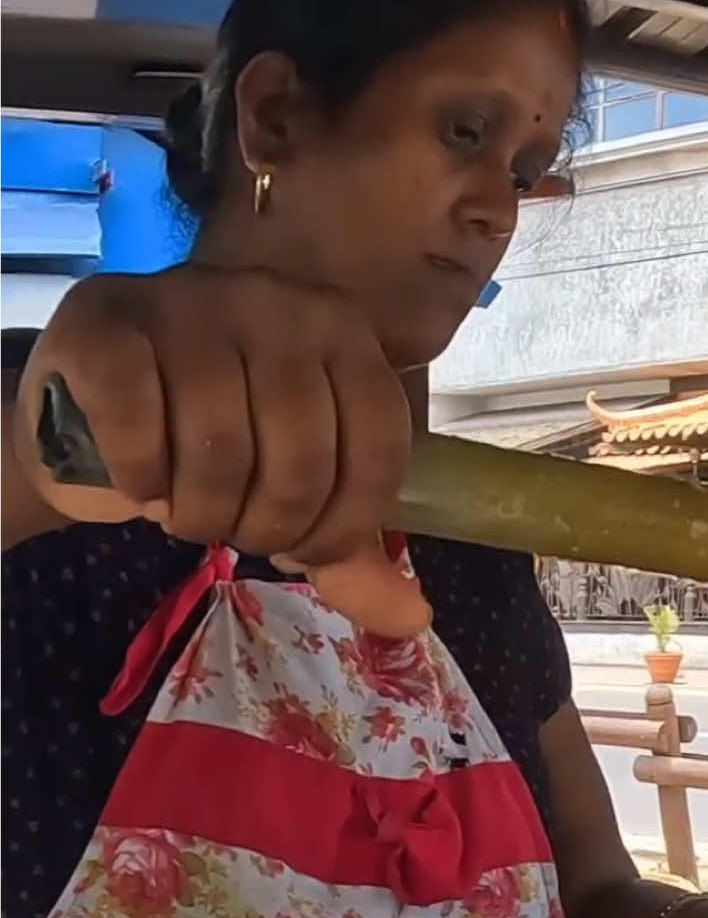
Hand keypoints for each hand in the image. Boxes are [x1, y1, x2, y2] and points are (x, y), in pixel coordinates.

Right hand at [13, 267, 427, 635]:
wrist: (85, 409)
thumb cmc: (204, 446)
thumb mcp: (288, 492)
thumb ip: (349, 554)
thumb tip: (412, 618)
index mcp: (341, 331)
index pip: (378, 442)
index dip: (345, 524)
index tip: (302, 551)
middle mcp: (274, 300)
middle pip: (301, 454)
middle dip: (267, 527)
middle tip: (232, 533)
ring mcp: (188, 299)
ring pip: (220, 446)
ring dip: (201, 513)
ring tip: (184, 514)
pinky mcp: (106, 320)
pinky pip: (138, 423)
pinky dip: (141, 479)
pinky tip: (139, 484)